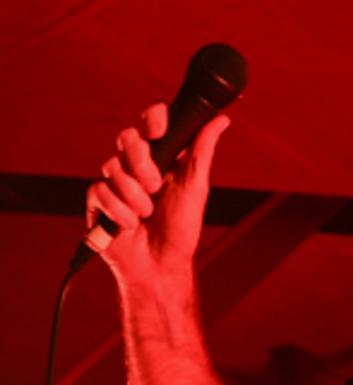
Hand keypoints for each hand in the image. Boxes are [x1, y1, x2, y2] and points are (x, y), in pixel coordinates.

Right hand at [86, 104, 229, 285]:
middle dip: (141, 161)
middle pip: (128, 138)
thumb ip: (202, 151)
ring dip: (133, 194)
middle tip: (155, 186)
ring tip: (146, 213)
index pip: (152, 120)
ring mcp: (116, 182)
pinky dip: (118, 210)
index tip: (158, 131)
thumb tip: (221, 120)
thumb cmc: (180, 229)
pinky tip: (130, 225)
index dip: (152, 118)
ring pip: (113, 166)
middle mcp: (136, 166)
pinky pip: (100, 190)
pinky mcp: (99, 201)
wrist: (161, 265)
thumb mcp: (195, 187)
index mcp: (162, 157)